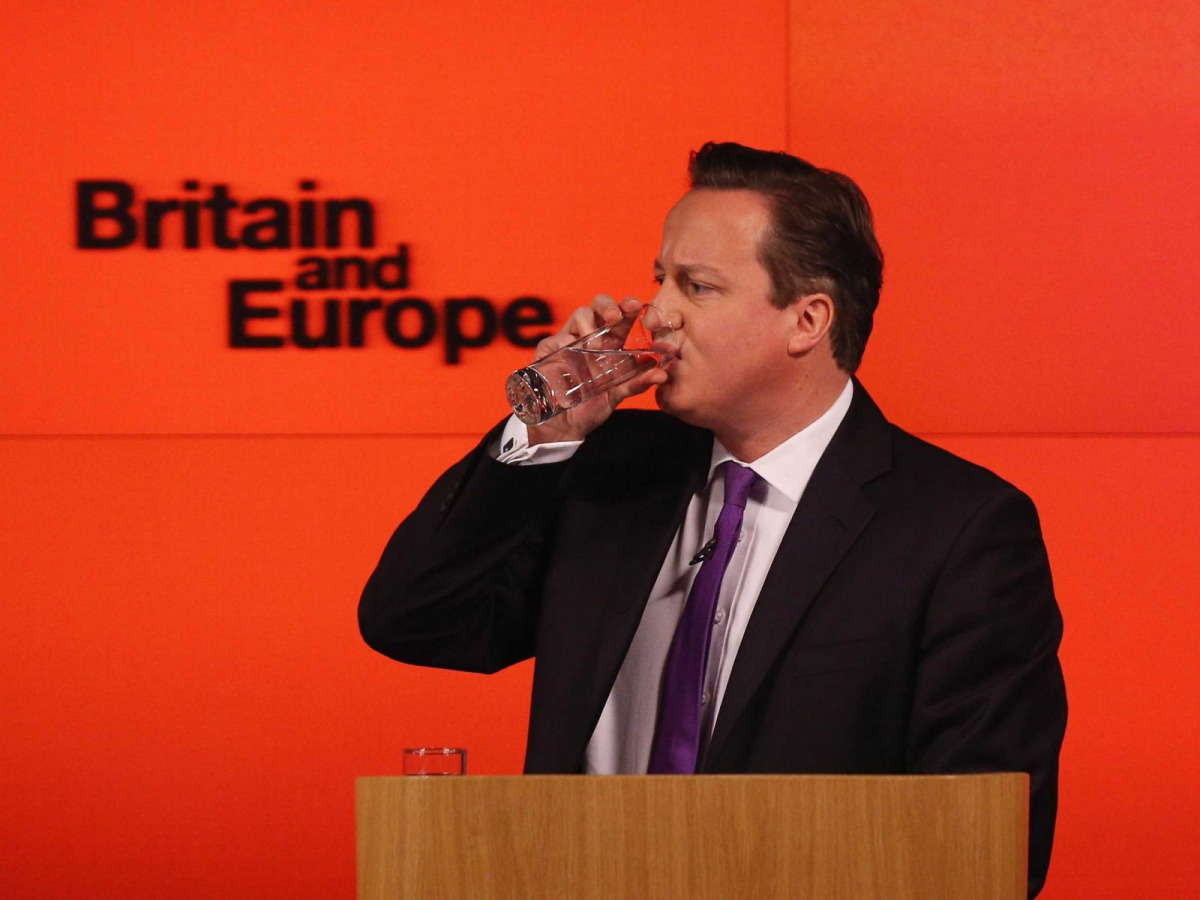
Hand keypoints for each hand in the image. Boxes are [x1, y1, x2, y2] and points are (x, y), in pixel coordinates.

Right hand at [526, 294, 668, 444]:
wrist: (565, 426)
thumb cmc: (592, 407)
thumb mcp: (617, 395)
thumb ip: (638, 383)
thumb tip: (662, 374)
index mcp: (610, 343)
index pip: (620, 317)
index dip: (627, 307)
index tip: (635, 306)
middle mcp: (591, 337)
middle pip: (598, 306)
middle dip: (607, 305)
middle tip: (614, 317)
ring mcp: (569, 341)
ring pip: (580, 314)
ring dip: (589, 323)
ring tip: (594, 346)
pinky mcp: (549, 350)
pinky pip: (556, 338)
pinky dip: (565, 341)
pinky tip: (569, 352)